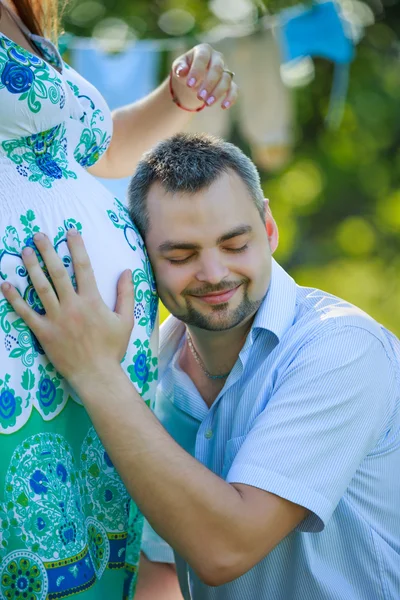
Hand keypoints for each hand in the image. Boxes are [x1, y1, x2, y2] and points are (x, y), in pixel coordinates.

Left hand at [1, 230, 133, 385]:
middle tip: (38, 235)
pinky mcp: (43, 332)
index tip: (70, 231)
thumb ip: (126, 294)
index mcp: (92, 300)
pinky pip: (26, 313)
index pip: (83, 267)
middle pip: (57, 272)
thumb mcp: (125, 320)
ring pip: (40, 287)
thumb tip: (127, 270)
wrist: (97, 374)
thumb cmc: (112, 348)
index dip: (76, 247)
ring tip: (24, 251)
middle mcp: (72, 305)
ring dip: (31, 267)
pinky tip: (6, 284)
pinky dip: (14, 299)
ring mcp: (56, 318)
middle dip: (48, 251)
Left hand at [170, 43, 237, 110]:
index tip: (189, 85)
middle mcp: (217, 58)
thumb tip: (182, 71)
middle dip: (209, 83)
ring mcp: (225, 70)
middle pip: (217, 68)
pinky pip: (234, 89)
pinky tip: (223, 106)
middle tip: (199, 96)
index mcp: (204, 50)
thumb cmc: (186, 71)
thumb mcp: (178, 67)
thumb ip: (179, 68)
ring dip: (217, 92)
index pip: (203, 57)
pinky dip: (231, 98)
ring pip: (226, 80)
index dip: (197, 70)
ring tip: (207, 103)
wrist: (193, 80)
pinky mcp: (230, 83)